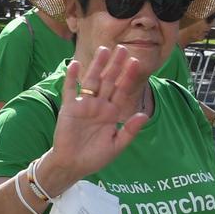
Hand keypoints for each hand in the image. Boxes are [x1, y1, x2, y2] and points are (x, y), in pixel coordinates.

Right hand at [47, 45, 151, 182]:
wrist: (72, 165)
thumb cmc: (94, 157)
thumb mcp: (117, 145)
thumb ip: (130, 130)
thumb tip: (145, 115)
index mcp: (112, 112)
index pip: (122, 91)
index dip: (128, 77)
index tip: (135, 62)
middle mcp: (99, 105)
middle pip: (109, 81)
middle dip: (115, 65)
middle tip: (123, 48)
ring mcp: (84, 105)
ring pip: (92, 81)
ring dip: (97, 66)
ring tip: (103, 50)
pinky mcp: (69, 108)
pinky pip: (70, 90)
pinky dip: (72, 78)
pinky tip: (76, 64)